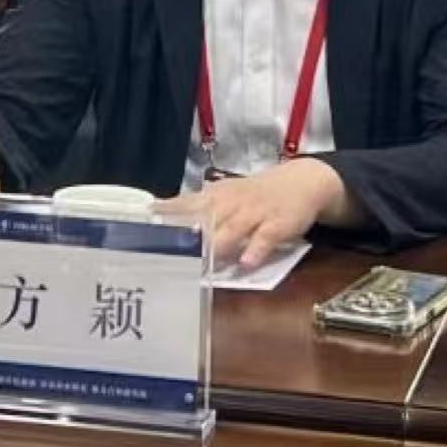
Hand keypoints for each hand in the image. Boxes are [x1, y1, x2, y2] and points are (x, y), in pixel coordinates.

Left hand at [156, 158, 354, 269]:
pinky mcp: (277, 224)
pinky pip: (265, 238)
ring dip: (219, 245)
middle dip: (189, 234)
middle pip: (207, 218)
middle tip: (170, 250)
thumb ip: (197, 208)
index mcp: (216, 196)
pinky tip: (246, 264)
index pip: (187, 203)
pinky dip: (256, 250)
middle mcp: (232, 204)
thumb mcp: (225, 195)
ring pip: (233, 229)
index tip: (146, 223)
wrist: (299, 183)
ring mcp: (255, 214)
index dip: (168, 213)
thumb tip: (160, 217)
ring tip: (203, 262)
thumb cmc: (253, 195)